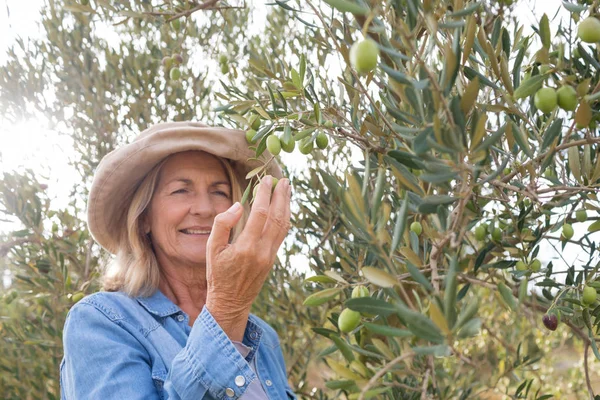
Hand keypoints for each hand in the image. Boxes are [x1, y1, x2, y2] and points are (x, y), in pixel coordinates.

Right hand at [205, 175, 290, 339]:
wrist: (231, 302)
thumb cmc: (218, 275)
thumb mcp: (212, 249)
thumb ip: (222, 225)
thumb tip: (238, 205)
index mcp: (246, 247)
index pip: (260, 214)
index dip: (265, 194)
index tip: (266, 180)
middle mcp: (262, 251)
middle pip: (277, 217)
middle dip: (281, 196)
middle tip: (283, 180)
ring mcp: (270, 256)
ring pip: (283, 226)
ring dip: (287, 206)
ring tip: (287, 189)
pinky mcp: (273, 259)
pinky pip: (282, 234)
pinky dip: (285, 218)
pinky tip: (284, 209)